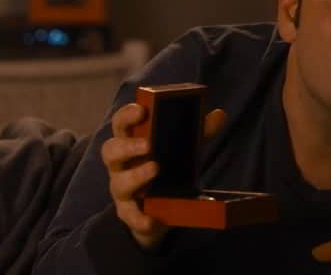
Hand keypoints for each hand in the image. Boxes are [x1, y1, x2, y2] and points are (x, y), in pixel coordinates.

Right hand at [101, 100, 226, 249]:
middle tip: (148, 144)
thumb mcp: (184, 148)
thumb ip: (200, 131)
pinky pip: (129, 215)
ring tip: (155, 169)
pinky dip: (139, 218)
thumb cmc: (166, 167)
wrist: (159, 208)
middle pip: (110, 150)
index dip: (127, 115)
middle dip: (127, 146)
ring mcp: (122, 188)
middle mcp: (121, 164)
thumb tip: (219, 115)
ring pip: (118, 182)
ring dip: (135, 176)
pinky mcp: (128, 211)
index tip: (142, 110)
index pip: (121, 123)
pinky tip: (152, 220)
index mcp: (131, 141)